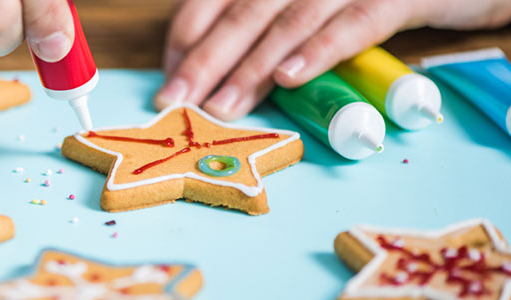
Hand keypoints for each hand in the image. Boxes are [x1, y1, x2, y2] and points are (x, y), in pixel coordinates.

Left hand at [154, 0, 510, 120]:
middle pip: (242, 11)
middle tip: (177, 101)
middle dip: (205, 59)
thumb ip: (266, 26)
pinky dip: (318, 52)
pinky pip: (351, 25)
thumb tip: (217, 72)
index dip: (188, 36)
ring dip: (251, 67)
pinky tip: (290, 79)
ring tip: (223, 106)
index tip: (169, 78)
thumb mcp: (308, 5)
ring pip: (287, 21)